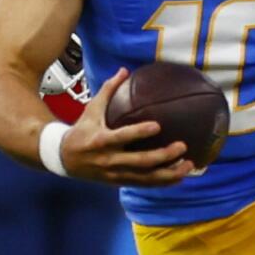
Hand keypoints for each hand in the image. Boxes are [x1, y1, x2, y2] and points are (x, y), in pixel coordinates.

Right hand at [59, 69, 193, 186]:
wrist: (65, 159)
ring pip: (146, 177)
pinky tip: (180, 176)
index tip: (158, 126)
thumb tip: (124, 70)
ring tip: (189, 165)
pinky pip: (145, 184)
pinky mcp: (120, 182)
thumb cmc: (81, 130)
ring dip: (169, 173)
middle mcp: (110, 160)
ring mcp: (116, 174)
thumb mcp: (91, 109)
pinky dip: (163, 182)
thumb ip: (109, 90)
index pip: (122, 137)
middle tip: (182, 146)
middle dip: (164, 156)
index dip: (140, 133)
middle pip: (140, 161)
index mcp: (101, 140)